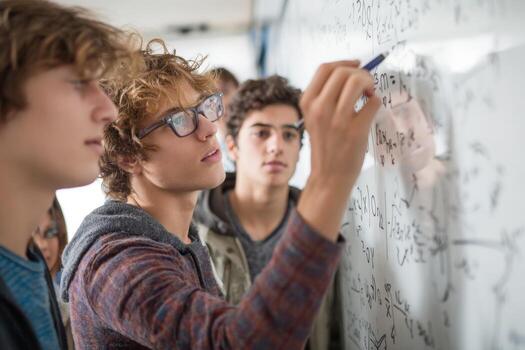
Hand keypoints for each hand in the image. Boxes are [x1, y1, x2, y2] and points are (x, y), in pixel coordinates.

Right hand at [297, 61, 380, 240]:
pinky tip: (371, 109)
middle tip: (366, 84)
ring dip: (369, 83)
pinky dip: (376, 101)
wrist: (329, 176)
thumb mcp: (315, 117)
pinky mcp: (356, 130)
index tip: (356, 66)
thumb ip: (326, 96)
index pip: (325, 68)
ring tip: (369, 94)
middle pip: (343, 72)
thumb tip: (352, 72)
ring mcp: (338, 119)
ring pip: (358, 82)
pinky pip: (372, 102)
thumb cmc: (326, 145)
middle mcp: (320, 108)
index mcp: (307, 103)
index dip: (344, 63)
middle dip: (360, 73)